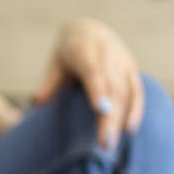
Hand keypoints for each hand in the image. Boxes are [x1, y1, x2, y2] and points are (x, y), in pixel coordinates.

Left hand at [32, 16, 144, 147]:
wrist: (89, 29)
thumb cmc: (67, 52)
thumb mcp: (55, 63)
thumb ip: (49, 83)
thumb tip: (36, 102)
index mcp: (85, 50)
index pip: (94, 72)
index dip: (98, 90)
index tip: (100, 110)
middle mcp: (107, 55)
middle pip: (111, 88)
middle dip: (109, 116)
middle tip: (104, 143)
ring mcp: (122, 62)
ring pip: (125, 93)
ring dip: (120, 119)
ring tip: (110, 144)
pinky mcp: (132, 70)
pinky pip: (136, 92)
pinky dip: (135, 110)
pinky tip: (129, 130)